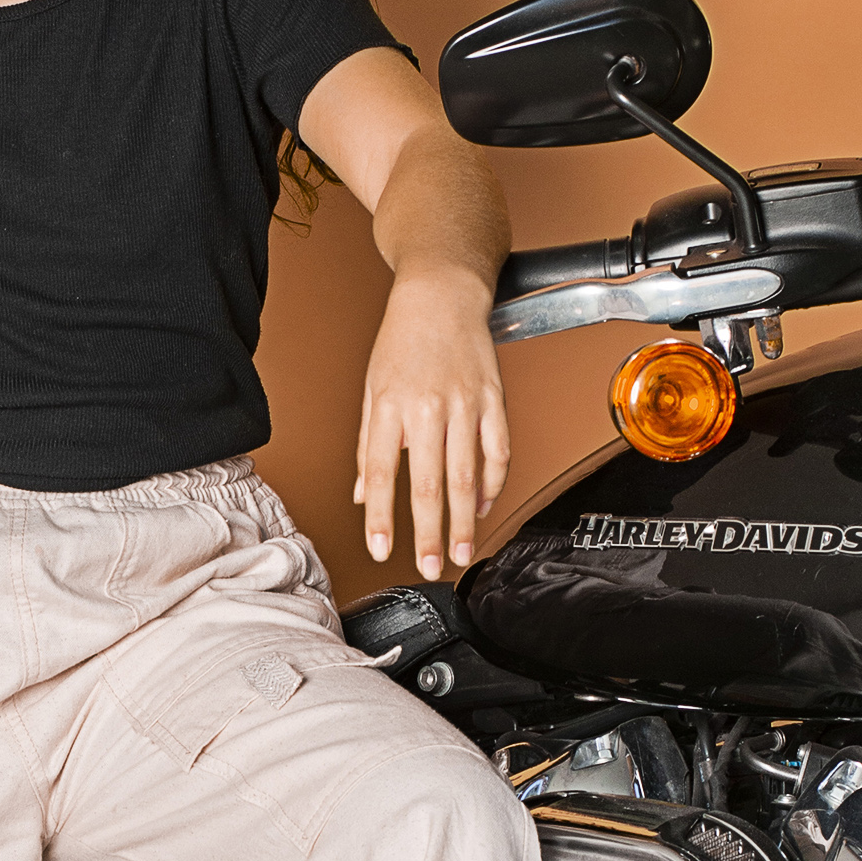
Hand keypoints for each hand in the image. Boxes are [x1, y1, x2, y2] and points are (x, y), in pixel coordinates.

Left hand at [354, 271, 511, 578]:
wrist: (442, 293)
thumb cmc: (402, 340)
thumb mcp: (372, 389)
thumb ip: (370, 446)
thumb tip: (364, 496)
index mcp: (388, 406)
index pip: (380, 473)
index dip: (381, 517)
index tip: (381, 550)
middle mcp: (426, 407)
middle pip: (428, 483)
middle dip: (430, 533)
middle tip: (431, 567)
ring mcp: (465, 404)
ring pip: (466, 475)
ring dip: (465, 520)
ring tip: (462, 552)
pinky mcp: (494, 399)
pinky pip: (497, 451)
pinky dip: (492, 483)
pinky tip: (484, 506)